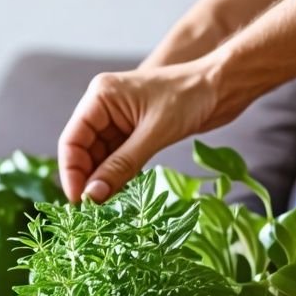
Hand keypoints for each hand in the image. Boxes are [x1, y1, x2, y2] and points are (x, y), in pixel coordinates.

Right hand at [58, 59, 229, 203]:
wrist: (223, 85)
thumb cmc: (191, 97)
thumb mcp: (154, 133)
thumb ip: (121, 166)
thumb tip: (92, 196)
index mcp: (100, 97)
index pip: (71, 139)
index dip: (71, 172)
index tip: (78, 201)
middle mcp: (103, 107)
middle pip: (82, 150)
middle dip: (87, 179)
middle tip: (93, 209)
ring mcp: (118, 120)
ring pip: (99, 157)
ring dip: (103, 180)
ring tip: (107, 205)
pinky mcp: (133, 131)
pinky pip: (117, 158)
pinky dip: (118, 175)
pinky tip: (121, 192)